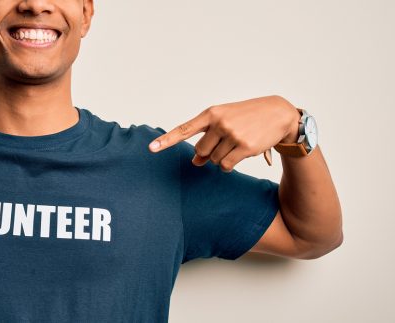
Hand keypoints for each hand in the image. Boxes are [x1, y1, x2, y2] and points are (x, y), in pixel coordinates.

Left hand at [148, 95, 300, 171]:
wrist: (279, 114)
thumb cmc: (247, 118)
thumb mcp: (224, 123)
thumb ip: (206, 139)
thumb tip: (194, 162)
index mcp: (211, 114)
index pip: (184, 129)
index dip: (167, 140)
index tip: (151, 148)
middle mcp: (219, 123)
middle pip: (200, 151)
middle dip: (209, 152)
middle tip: (225, 142)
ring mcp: (232, 135)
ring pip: (213, 160)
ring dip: (221, 158)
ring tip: (237, 143)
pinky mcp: (244, 147)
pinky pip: (226, 165)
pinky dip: (229, 165)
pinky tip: (240, 153)